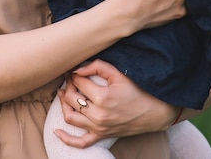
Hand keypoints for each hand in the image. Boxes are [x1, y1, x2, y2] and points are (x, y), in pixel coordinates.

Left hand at [56, 60, 176, 147]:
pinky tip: (57, 131)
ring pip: (70, 117)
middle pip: (72, 98)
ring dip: (63, 104)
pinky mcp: (101, 136)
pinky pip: (80, 142)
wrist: (153, 111)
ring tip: (64, 93)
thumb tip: (78, 68)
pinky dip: (66, 139)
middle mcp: (98, 114)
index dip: (74, 74)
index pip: (78, 82)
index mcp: (102, 97)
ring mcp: (99, 128)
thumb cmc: (137, 90)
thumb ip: (97, 67)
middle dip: (68, 85)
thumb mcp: (119, 74)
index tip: (74, 70)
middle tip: (71, 79)